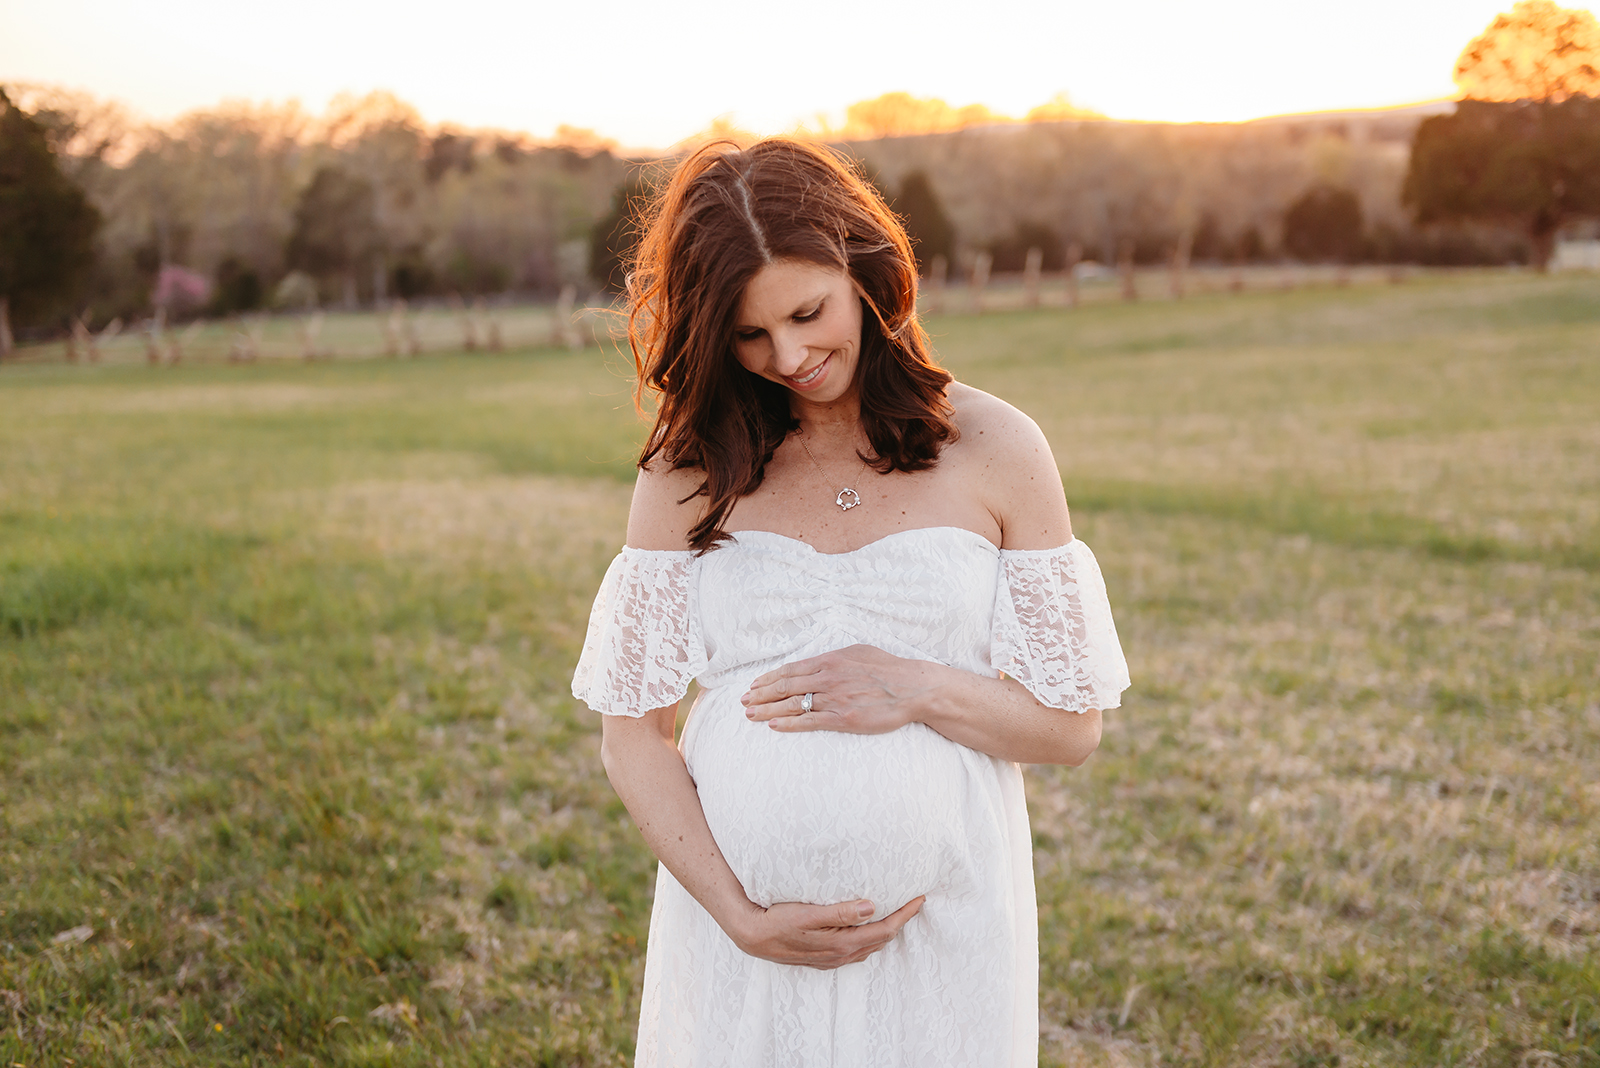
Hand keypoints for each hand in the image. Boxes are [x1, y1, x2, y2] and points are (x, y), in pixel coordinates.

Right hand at [726, 896, 925, 968]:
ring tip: (897, 911)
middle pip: (882, 940)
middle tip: (914, 901)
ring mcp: (833, 958)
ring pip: (870, 946)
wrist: (753, 936)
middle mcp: (841, 955)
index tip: (919, 898)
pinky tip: (867, 926)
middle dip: (901, 921)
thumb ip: (840, 912)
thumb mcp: (808, 913)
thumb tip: (871, 907)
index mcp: (842, 944)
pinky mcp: (825, 957)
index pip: (885, 930)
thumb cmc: (778, 921)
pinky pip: (858, 948)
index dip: (905, 915)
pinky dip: (871, 937)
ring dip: (886, 930)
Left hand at [741, 644, 940, 733]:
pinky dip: (788, 724)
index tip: (753, 685)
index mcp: (830, 660)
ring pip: (792, 704)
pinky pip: (809, 722)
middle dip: (760, 694)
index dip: (769, 678)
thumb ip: (835, 658)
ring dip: (767, 710)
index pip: (790, 670)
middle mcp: (828, 678)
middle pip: (785, 687)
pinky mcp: (843, 719)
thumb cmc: (888, 669)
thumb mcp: (858, 652)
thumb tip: (818, 662)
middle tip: (743, 701)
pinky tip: (774, 726)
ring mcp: (834, 699)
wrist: (912, 687)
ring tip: (750, 715)